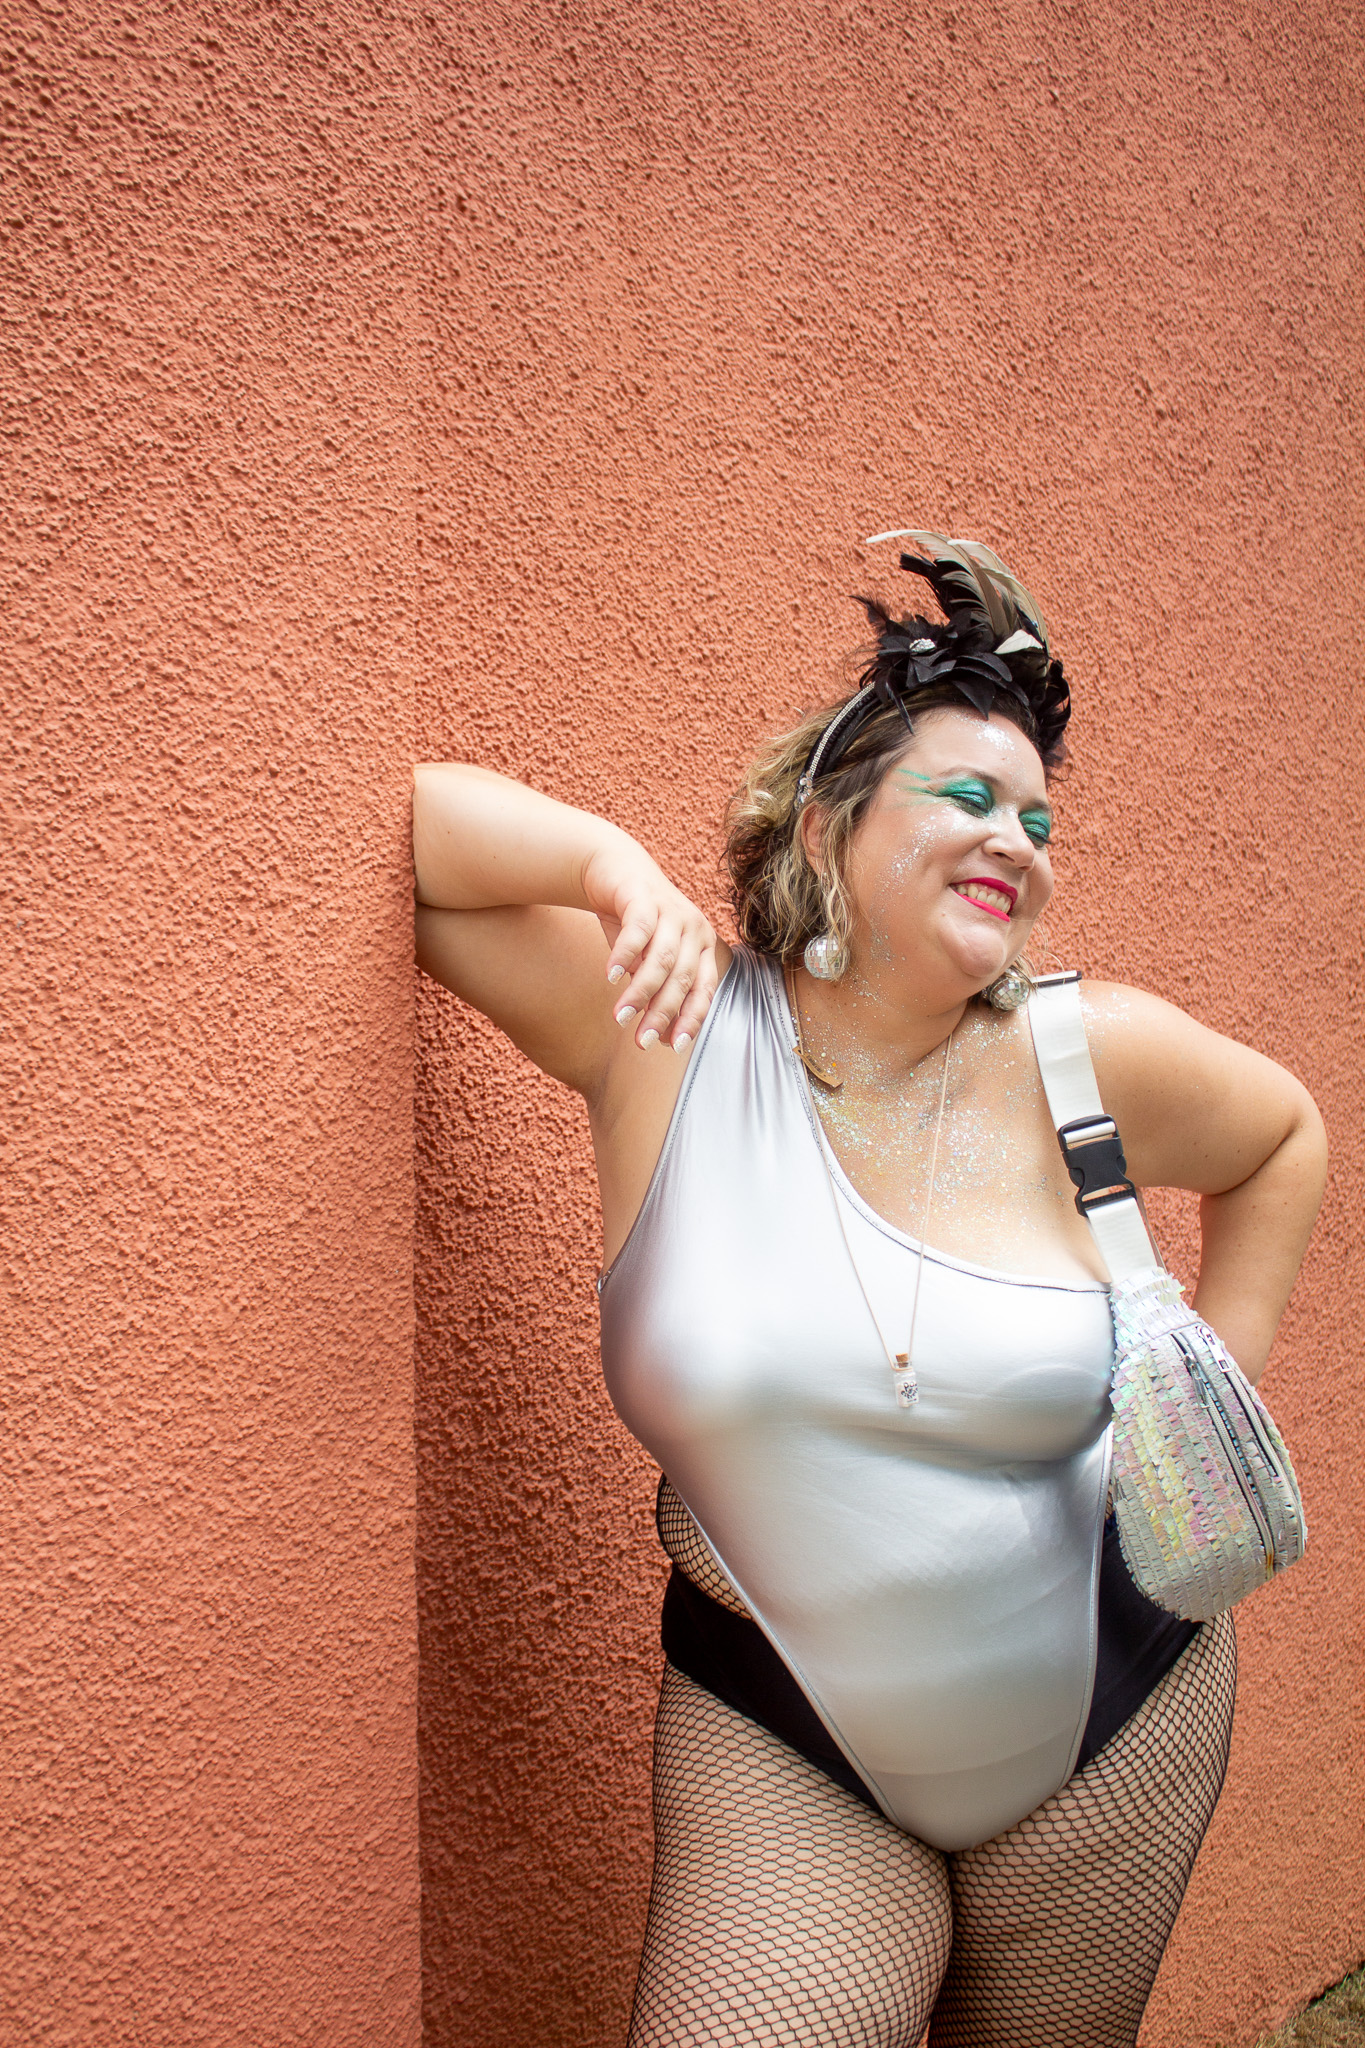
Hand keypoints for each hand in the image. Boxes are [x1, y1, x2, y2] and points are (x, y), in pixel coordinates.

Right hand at [583, 838, 722, 1051]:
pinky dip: (625, 955)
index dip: (691, 1019)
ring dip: (640, 992)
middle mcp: (694, 929)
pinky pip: (639, 930)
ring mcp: (673, 911)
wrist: (614, 869)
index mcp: (702, 947)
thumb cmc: (634, 923)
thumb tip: (660, 1038)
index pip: (704, 990)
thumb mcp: (646, 961)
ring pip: (661, 960)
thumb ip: (656, 993)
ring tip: (620, 1017)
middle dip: (661, 1014)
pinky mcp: (646, 896)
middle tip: (639, 1042)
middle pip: (682, 980)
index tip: (673, 1047)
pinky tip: (610, 977)